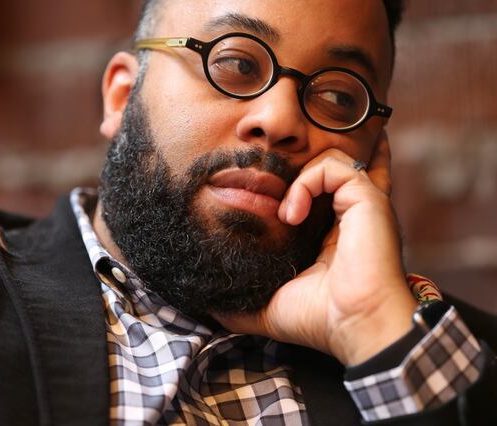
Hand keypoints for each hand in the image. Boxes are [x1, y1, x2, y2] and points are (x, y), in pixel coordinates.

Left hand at [214, 132, 416, 365]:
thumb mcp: (268, 307)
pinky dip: (305, 183)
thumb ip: (239, 302)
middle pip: (328, 167)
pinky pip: (332, 166)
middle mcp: (349, 214)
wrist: (355, 326)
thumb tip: (206, 306)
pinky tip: (292, 214)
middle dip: (298, 163)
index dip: (296, 183)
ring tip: (286, 216)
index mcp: (332, 233)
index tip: (262, 190)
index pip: (320, 192)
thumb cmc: (318, 319)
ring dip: (297, 180)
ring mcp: (360, 204)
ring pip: (328, 159)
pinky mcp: (366, 199)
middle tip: (269, 185)